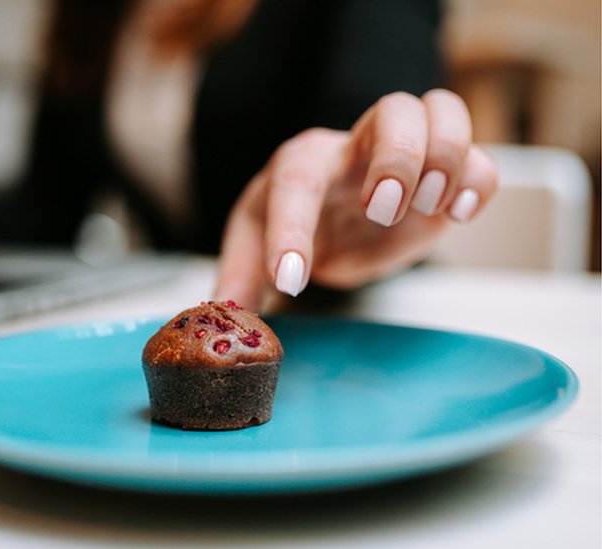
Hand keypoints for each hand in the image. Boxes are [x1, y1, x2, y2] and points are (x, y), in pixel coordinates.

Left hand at [214, 89, 497, 308]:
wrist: (332, 218)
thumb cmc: (292, 225)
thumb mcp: (254, 250)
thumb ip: (239, 279)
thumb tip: (224, 312)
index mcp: (300, 164)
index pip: (295, 180)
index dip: (291, 230)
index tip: (290, 280)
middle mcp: (356, 148)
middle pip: (393, 111)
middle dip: (397, 158)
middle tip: (380, 211)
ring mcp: (406, 155)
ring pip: (441, 111)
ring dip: (444, 159)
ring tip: (427, 207)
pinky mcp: (445, 179)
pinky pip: (481, 157)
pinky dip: (478, 182)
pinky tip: (455, 215)